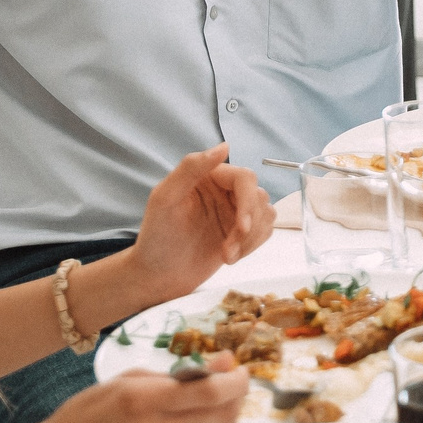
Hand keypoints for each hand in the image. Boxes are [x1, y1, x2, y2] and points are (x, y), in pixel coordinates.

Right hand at [26, 354, 247, 422]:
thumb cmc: (84, 417)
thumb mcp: (124, 382)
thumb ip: (173, 375)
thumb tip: (219, 365)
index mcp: (142, 400)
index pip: (211, 391)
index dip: (235, 378)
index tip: (237, 368)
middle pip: (222, 413)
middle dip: (237, 394)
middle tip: (233, 382)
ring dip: (229, 415)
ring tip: (219, 403)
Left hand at [125, 144, 273, 302]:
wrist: (159, 276)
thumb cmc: (157, 237)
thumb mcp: (166, 198)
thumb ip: (191, 168)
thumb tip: (224, 146)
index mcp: (208, 176)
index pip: (244, 178)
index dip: (248, 201)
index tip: (241, 227)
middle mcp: (225, 190)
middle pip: (259, 196)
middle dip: (249, 226)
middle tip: (229, 249)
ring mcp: (234, 211)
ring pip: (266, 214)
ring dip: (251, 238)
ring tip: (227, 255)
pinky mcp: (241, 232)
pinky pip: (264, 230)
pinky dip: (253, 246)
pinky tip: (231, 257)